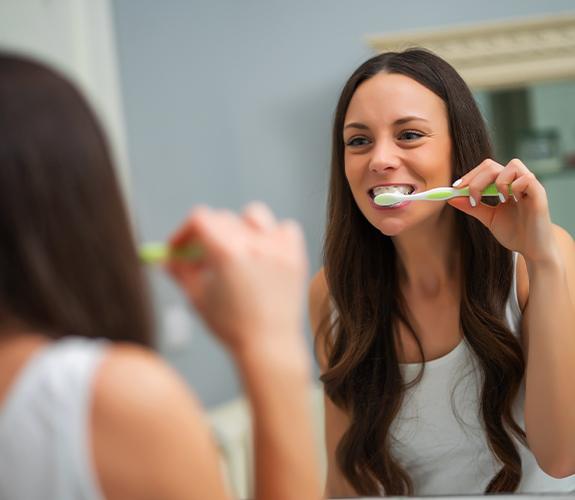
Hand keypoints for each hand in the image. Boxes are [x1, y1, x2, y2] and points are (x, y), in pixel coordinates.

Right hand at [166, 202, 307, 354]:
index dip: (184, 232)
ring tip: (237, 253)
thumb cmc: (232, 326)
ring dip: (241, 228)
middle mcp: (254, 242)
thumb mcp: (197, 297)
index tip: (180, 248)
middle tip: (202, 258)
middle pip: (223, 219)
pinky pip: (284, 228)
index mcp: (226, 250)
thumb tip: (167, 258)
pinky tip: (264, 255)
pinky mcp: (295, 254)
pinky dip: (273, 236)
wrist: (269, 345)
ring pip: (253, 216)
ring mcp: (277, 246)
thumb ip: (180, 271)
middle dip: (207, 236)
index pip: (200, 219)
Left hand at [447, 158, 557, 263]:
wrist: (533, 250)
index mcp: (505, 185)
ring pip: (513, 164)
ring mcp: (529, 186)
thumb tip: (451, 198)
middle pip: (493, 165)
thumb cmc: (514, 233)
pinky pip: (527, 178)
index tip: (456, 188)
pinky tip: (512, 200)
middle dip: (476, 178)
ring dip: (498, 181)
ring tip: (498, 200)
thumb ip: (472, 207)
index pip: (485, 169)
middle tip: (470, 195)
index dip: (469, 176)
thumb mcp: (488, 218)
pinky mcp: (539, 193)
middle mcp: (517, 181)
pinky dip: (514, 186)